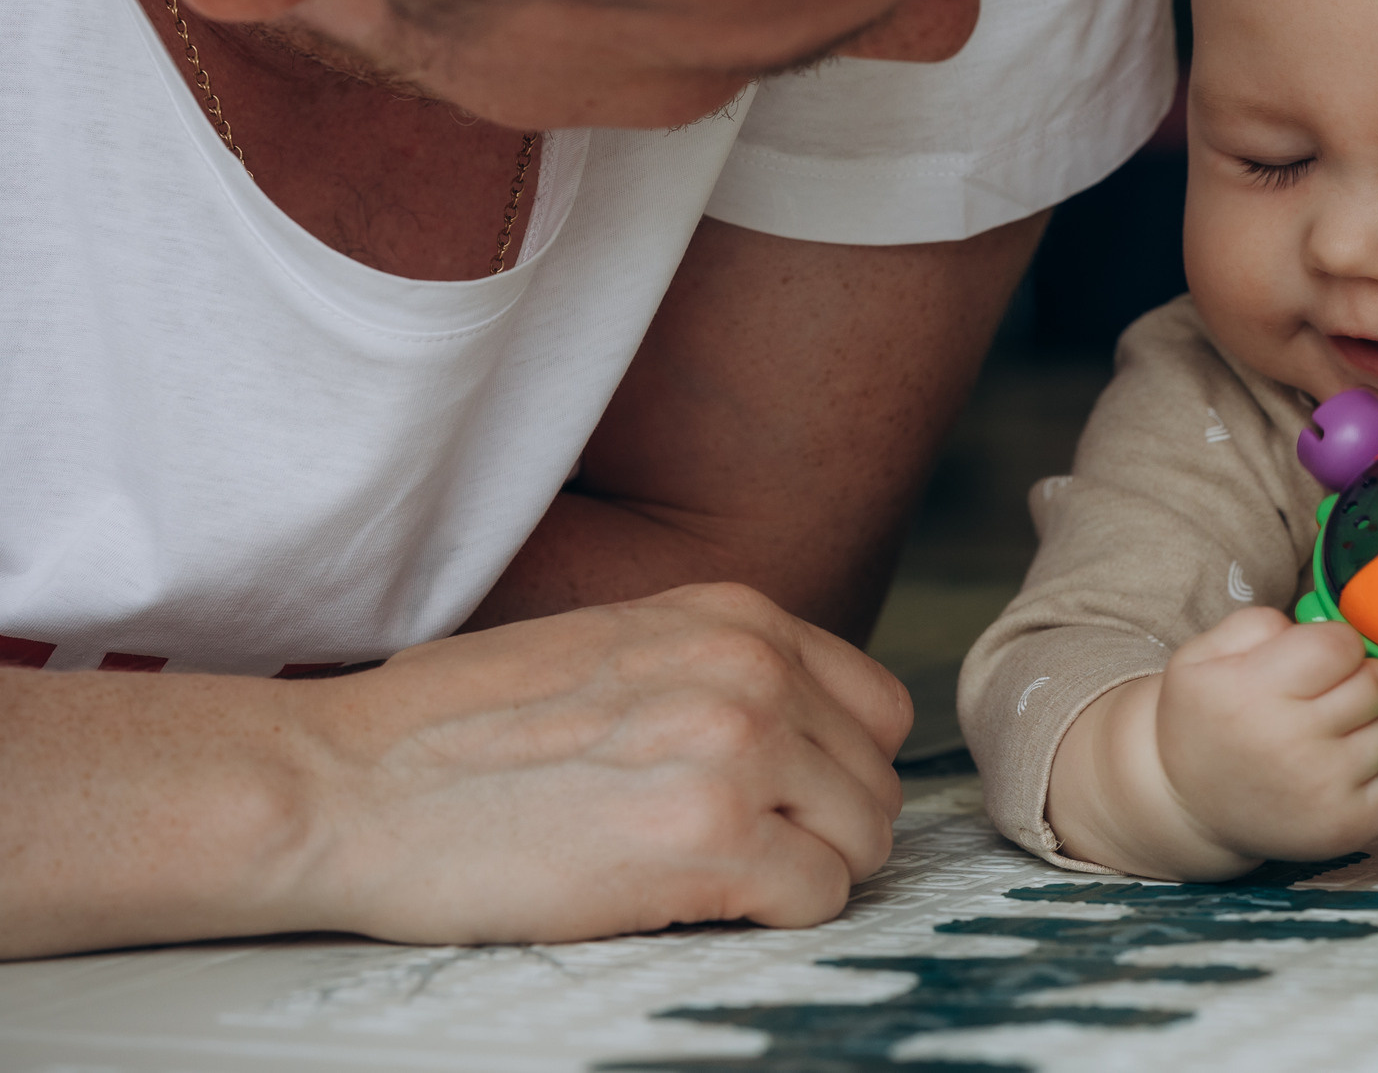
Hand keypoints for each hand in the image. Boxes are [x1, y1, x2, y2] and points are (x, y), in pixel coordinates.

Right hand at [298, 583, 910, 943]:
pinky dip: (772, 917)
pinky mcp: (711, 836)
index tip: (784, 804)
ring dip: (803, 874)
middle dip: (822, 831)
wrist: (346, 781)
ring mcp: (739, 748)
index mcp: (735, 615)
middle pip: (874, 780)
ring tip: (712, 878)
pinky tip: (695, 904)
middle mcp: (753, 668)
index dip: (835, 770)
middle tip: (740, 857)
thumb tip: (805, 735)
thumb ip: (719, 674)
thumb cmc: (456, 730)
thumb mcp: (617, 647)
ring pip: (861, 840)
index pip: (875, 706)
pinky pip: (818, 897)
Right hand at [1048, 607, 1377, 877]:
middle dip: (1359, 679)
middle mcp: (1290, 743)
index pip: (1341, 644)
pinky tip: (1344, 766)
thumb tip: (1324, 625)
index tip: (1318, 659)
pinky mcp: (1350, 826)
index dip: (1334, 644)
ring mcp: (1324, 790)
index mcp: (1252, 691)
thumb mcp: (1201, 656)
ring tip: (1333, 731)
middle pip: (1376, 683)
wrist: (1190, 807)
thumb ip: (1259, 623)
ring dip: (1372, 722)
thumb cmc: (1205, 723)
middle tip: (1326, 695)